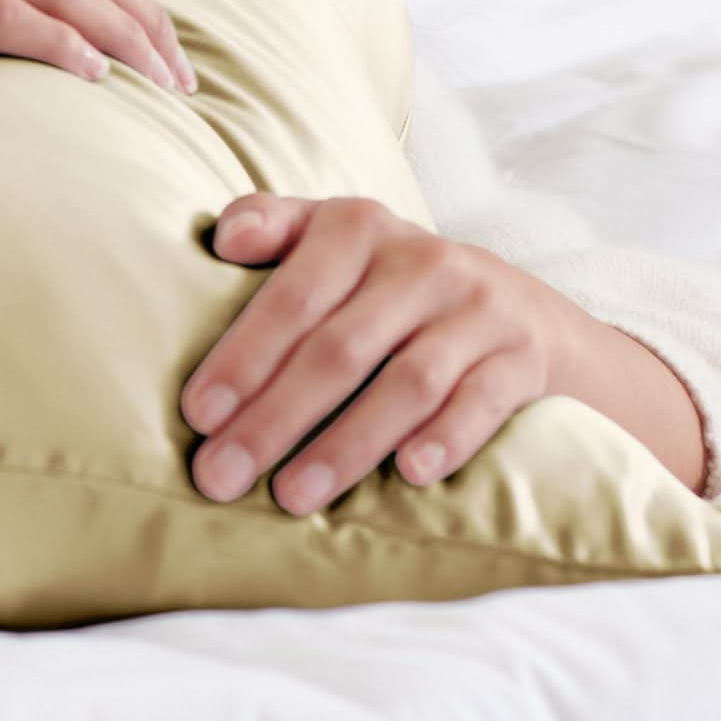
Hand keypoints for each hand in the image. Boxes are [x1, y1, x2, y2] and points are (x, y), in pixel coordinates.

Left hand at [180, 194, 575, 511]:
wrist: (522, 305)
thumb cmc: (390, 278)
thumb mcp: (334, 235)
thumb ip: (274, 224)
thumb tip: (225, 238)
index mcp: (359, 227)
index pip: (292, 296)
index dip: (243, 356)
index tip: (198, 415)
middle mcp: (422, 262)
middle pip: (339, 350)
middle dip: (273, 418)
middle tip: (221, 476)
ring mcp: (479, 311)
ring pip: (406, 385)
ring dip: (345, 445)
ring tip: (290, 496)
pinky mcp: (523, 359)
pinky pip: (482, 402)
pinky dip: (444, 439)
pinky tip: (407, 475)